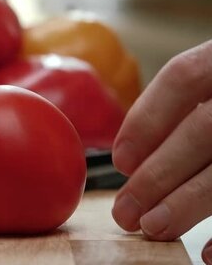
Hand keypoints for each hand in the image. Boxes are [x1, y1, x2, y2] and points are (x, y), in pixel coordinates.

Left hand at [111, 39, 211, 263]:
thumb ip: (189, 112)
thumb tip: (134, 163)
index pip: (185, 76)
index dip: (147, 119)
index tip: (120, 161)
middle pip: (205, 128)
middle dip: (158, 173)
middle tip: (125, 211)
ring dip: (188, 202)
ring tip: (153, 226)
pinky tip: (210, 252)